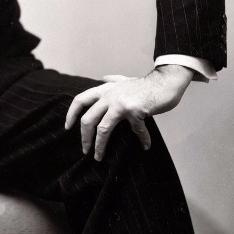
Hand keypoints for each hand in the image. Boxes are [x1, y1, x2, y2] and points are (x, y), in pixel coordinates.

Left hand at [64, 65, 193, 161]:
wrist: (166, 80)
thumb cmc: (147, 84)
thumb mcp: (125, 79)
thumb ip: (113, 79)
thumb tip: (103, 77)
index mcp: (106, 89)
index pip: (81, 100)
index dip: (72, 114)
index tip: (67, 127)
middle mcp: (110, 95)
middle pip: (88, 119)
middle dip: (84, 137)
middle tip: (84, 149)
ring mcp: (121, 103)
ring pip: (103, 128)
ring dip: (99, 145)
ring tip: (99, 157)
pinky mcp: (134, 110)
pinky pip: (136, 130)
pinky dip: (142, 139)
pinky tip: (145, 145)